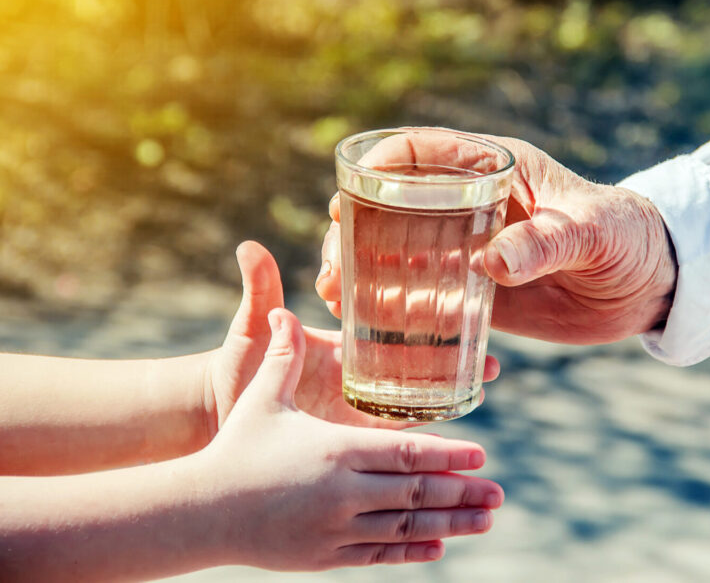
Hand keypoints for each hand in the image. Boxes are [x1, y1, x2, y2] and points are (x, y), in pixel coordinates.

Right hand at [201, 308, 503, 570]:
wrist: (200, 511)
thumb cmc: (234, 448)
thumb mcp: (263, 398)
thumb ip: (283, 357)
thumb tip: (284, 313)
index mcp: (337, 450)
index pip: (408, 452)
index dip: (449, 454)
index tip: (482, 456)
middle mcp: (344, 492)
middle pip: (417, 492)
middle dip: (462, 492)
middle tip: (498, 494)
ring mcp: (337, 528)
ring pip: (405, 527)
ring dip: (449, 524)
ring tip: (483, 521)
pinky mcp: (326, 555)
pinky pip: (379, 554)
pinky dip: (411, 551)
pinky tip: (437, 547)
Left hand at [204, 241, 500, 432]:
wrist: (215, 416)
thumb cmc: (236, 368)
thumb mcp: (251, 331)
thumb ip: (260, 292)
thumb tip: (249, 246)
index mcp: (345, 349)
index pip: (398, 336)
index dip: (435, 332)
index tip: (472, 324)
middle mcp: (358, 379)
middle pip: (415, 374)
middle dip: (455, 370)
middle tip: (493, 366)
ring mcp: (354, 415)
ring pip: (409, 414)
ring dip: (443, 413)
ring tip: (478, 406)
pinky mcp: (347, 447)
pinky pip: (387, 451)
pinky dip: (413, 454)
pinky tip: (444, 464)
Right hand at [316, 130, 677, 343]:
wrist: (651, 284)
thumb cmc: (629, 237)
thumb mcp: (593, 233)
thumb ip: (546, 243)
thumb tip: (489, 264)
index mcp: (496, 169)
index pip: (423, 150)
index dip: (378, 165)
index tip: (347, 195)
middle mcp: (473, 205)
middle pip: (395, 205)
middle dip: (355, 229)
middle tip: (333, 265)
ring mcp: (471, 249)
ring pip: (400, 251)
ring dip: (363, 271)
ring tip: (336, 297)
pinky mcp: (479, 291)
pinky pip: (428, 296)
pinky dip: (397, 308)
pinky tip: (370, 326)